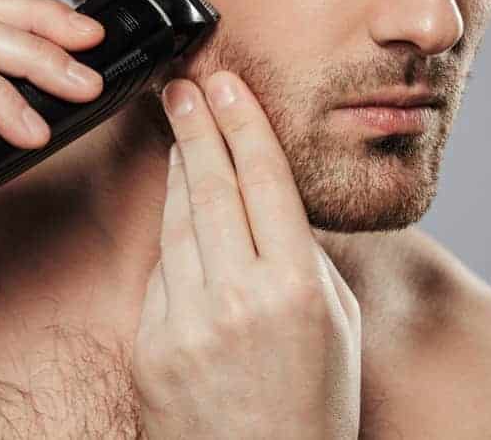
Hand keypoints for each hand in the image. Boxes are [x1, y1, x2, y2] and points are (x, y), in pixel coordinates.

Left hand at [132, 70, 361, 438]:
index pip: (264, 181)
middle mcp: (237, 298)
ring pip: (178, 221)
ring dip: (179, 170)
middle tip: (183, 87)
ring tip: (180, 131)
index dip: (243, 124)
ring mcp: (186, 322)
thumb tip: (270, 202)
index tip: (228, 85)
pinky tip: (180, 211)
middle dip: (197, 127)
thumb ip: (304, 257)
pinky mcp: (151, 344)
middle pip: (211, 187)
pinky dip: (173, 237)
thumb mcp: (338, 323)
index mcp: (295, 287)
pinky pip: (161, 272)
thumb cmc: (314, 404)